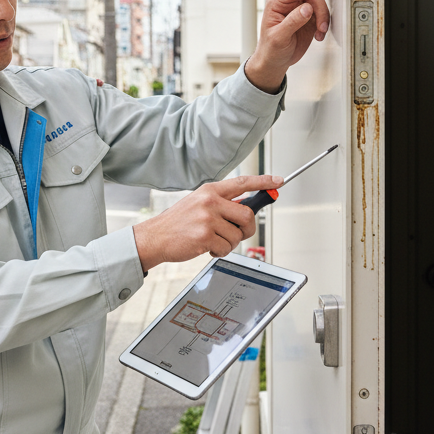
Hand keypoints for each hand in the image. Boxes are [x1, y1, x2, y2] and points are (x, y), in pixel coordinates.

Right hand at [132, 174, 283, 270]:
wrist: (155, 237)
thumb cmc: (178, 222)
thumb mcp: (198, 203)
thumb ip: (221, 203)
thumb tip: (247, 208)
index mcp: (210, 190)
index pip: (242, 183)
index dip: (263, 182)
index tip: (278, 181)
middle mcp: (210, 202)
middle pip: (247, 214)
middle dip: (246, 228)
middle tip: (237, 233)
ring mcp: (207, 219)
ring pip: (237, 235)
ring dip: (229, 243)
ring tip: (213, 241)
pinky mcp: (205, 237)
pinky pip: (227, 248)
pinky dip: (220, 252)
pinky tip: (207, 248)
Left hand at [244, 0, 336, 92]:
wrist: (274, 61)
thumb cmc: (270, 49)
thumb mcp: (278, 37)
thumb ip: (292, 21)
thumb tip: (306, 8)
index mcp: (276, 3)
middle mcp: (288, 2)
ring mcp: (299, 7)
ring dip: (323, 15)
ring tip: (319, 32)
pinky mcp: (308, 16)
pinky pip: (322, 9)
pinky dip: (326, 18)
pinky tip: (323, 28)